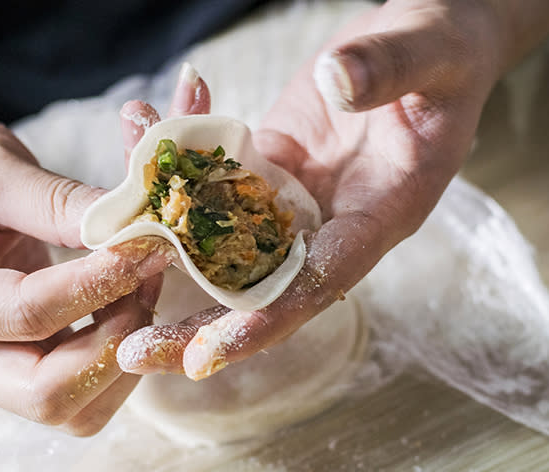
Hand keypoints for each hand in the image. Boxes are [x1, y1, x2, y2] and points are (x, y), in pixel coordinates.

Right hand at [0, 67, 208, 434]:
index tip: (147, 247)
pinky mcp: (14, 373)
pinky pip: (80, 396)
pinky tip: (127, 302)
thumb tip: (135, 231)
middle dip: (114, 341)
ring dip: (122, 358)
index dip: (99, 285)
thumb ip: (58, 203)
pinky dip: (116, 361)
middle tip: (146, 276)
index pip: (26, 315)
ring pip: (72, 411)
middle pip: (47, 395)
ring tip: (139, 286)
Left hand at [116, 0, 507, 378]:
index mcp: (383, 215)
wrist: (428, 39)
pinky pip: (217, 178)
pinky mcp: (269, 166)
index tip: (210, 354)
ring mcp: (296, 198)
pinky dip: (176, 165)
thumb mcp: (430, 53)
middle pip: (265, 290)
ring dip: (168, 251)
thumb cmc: (444, 50)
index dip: (268, 319)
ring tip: (104, 254)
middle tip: (132, 353)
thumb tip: (339, 84)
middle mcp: (334, 222)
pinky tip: (135, 132)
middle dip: (199, 327)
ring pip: (229, 243)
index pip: (323, 282)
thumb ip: (390, 69)